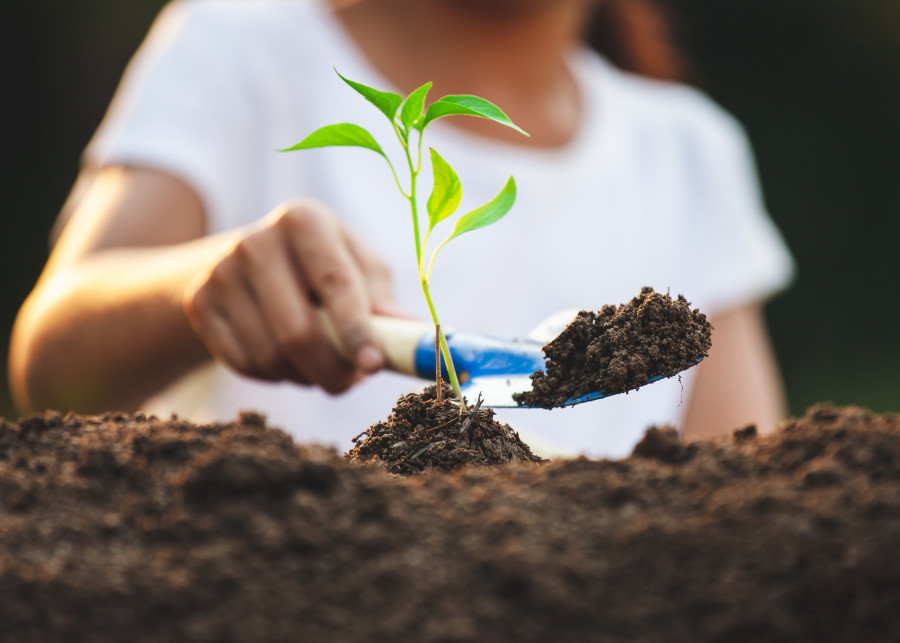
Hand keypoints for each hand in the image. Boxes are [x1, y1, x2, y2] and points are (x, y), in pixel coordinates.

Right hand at [183, 198, 397, 392]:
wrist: (248, 258)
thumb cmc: (323, 264)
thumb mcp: (358, 265)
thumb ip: (382, 299)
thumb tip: (410, 334)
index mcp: (304, 220)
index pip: (335, 285)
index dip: (357, 331)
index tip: (375, 366)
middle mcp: (255, 241)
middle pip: (298, 333)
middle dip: (333, 371)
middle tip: (352, 381)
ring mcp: (220, 272)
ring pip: (270, 357)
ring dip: (306, 377)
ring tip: (321, 363)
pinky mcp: (199, 303)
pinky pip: (245, 365)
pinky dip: (275, 376)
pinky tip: (287, 358)